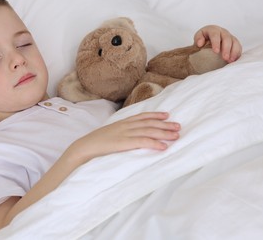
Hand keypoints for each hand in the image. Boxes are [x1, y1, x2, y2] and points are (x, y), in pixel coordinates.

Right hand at [66, 112, 180, 163]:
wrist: (84, 147)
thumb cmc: (96, 143)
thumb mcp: (109, 134)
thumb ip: (120, 133)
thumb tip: (128, 137)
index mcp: (122, 123)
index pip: (141, 116)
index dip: (155, 115)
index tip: (167, 115)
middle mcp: (125, 126)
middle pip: (149, 123)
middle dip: (165, 125)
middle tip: (178, 126)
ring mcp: (125, 133)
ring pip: (149, 131)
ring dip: (164, 133)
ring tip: (176, 135)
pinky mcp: (124, 143)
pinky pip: (142, 142)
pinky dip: (154, 143)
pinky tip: (164, 147)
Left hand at [194, 25, 241, 62]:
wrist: (206, 43)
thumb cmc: (201, 41)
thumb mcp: (198, 38)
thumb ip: (198, 39)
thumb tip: (199, 43)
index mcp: (213, 30)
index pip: (215, 34)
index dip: (216, 42)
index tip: (216, 51)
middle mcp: (222, 32)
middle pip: (226, 38)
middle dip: (226, 49)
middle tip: (225, 58)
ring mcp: (230, 37)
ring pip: (234, 42)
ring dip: (233, 52)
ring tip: (230, 60)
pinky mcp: (234, 43)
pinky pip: (238, 47)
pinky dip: (237, 54)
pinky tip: (234, 60)